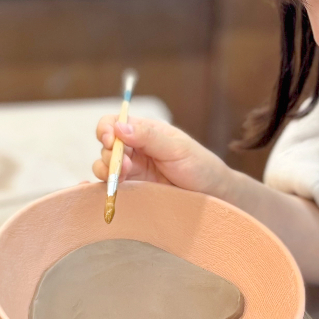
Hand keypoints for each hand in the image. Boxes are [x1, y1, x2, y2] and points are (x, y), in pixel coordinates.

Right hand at [92, 115, 230, 196]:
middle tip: (125, 166)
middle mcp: (135, 148)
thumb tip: (119, 126)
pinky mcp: (133, 188)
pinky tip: (108, 188)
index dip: (107, 129)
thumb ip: (148, 137)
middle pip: (106, 145)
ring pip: (105, 165)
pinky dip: (104, 185)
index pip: (115, 123)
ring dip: (106, 170)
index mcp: (145, 131)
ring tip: (121, 177)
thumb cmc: (200, 166)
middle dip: (109, 154)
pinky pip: (111, 184)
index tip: (110, 140)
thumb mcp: (176, 148)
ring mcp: (132, 169)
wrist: (214, 196)